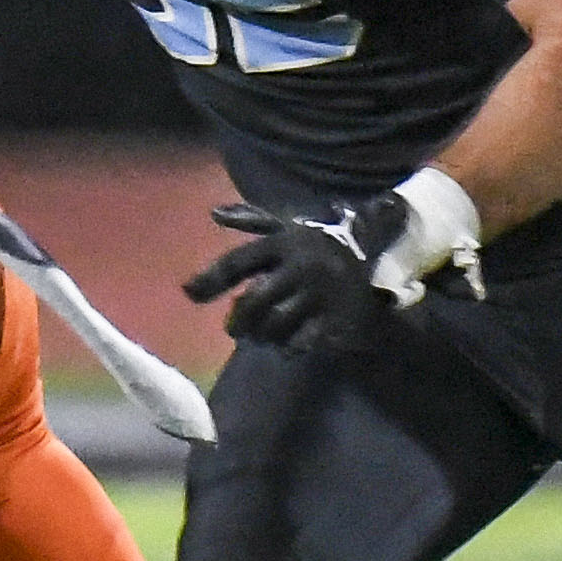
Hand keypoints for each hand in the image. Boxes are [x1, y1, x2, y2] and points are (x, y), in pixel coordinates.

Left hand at [182, 195, 412, 353]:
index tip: (188, 292)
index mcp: (284, 241)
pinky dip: (288, 346)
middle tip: (234, 329)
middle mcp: (301, 266)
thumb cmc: (317, 243)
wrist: (373, 253)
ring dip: (261, 335)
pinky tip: (287, 342)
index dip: (210, 279)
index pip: (238, 261)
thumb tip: (214, 214)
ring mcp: (321, 294)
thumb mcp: (288, 224)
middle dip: (237, 320)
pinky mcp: (337, 317)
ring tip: (261, 334)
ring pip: (275, 325)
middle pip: (254, 302)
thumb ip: (251, 220)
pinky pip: (301, 342)